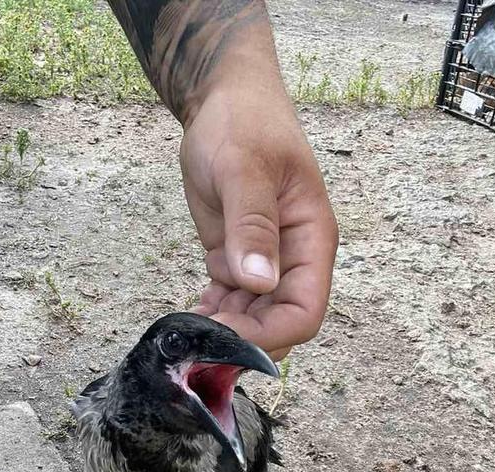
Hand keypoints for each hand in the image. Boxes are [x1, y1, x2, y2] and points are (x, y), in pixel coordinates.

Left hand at [180, 84, 337, 358]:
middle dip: (242, 343)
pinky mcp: (235, 260)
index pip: (304, 311)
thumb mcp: (245, 168)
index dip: (270, 335)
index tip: (227, 341)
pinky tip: (185, 323)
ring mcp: (264, 263)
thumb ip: (252, 225)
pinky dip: (209, 318)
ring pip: (252, 321)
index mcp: (311, 240)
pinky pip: (229, 304)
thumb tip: (260, 282)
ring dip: (222, 335)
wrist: (224, 101)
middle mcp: (292, 259)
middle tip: (195, 348)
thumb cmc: (243, 123)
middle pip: (278, 325)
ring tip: (183, 340)